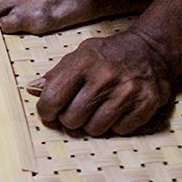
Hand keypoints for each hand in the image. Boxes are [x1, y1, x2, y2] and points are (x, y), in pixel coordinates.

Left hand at [32, 29, 173, 135]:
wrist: (150, 50)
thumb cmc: (108, 54)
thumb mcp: (79, 55)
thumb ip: (55, 74)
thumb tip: (32, 89)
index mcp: (83, 62)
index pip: (53, 98)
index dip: (46, 110)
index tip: (49, 112)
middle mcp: (104, 77)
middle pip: (72, 118)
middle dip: (69, 119)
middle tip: (75, 112)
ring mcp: (127, 92)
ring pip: (95, 129)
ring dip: (91, 124)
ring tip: (96, 111)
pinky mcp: (147, 104)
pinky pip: (120, 130)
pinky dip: (115, 125)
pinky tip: (116, 110)